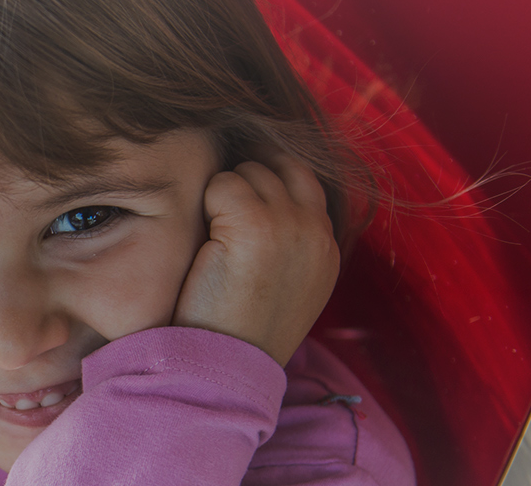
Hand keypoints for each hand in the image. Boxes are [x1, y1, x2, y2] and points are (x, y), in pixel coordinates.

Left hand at [173, 152, 339, 365]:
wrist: (226, 364)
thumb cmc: (239, 329)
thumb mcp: (285, 287)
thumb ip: (289, 245)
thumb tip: (263, 202)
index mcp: (327, 250)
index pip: (306, 182)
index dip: (269, 180)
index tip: (239, 195)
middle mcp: (316, 232)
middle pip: (281, 167)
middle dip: (246, 178)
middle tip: (218, 212)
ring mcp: (290, 224)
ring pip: (250, 171)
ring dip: (222, 193)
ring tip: (211, 238)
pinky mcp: (256, 223)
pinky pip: (224, 183)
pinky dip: (205, 202)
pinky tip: (203, 240)